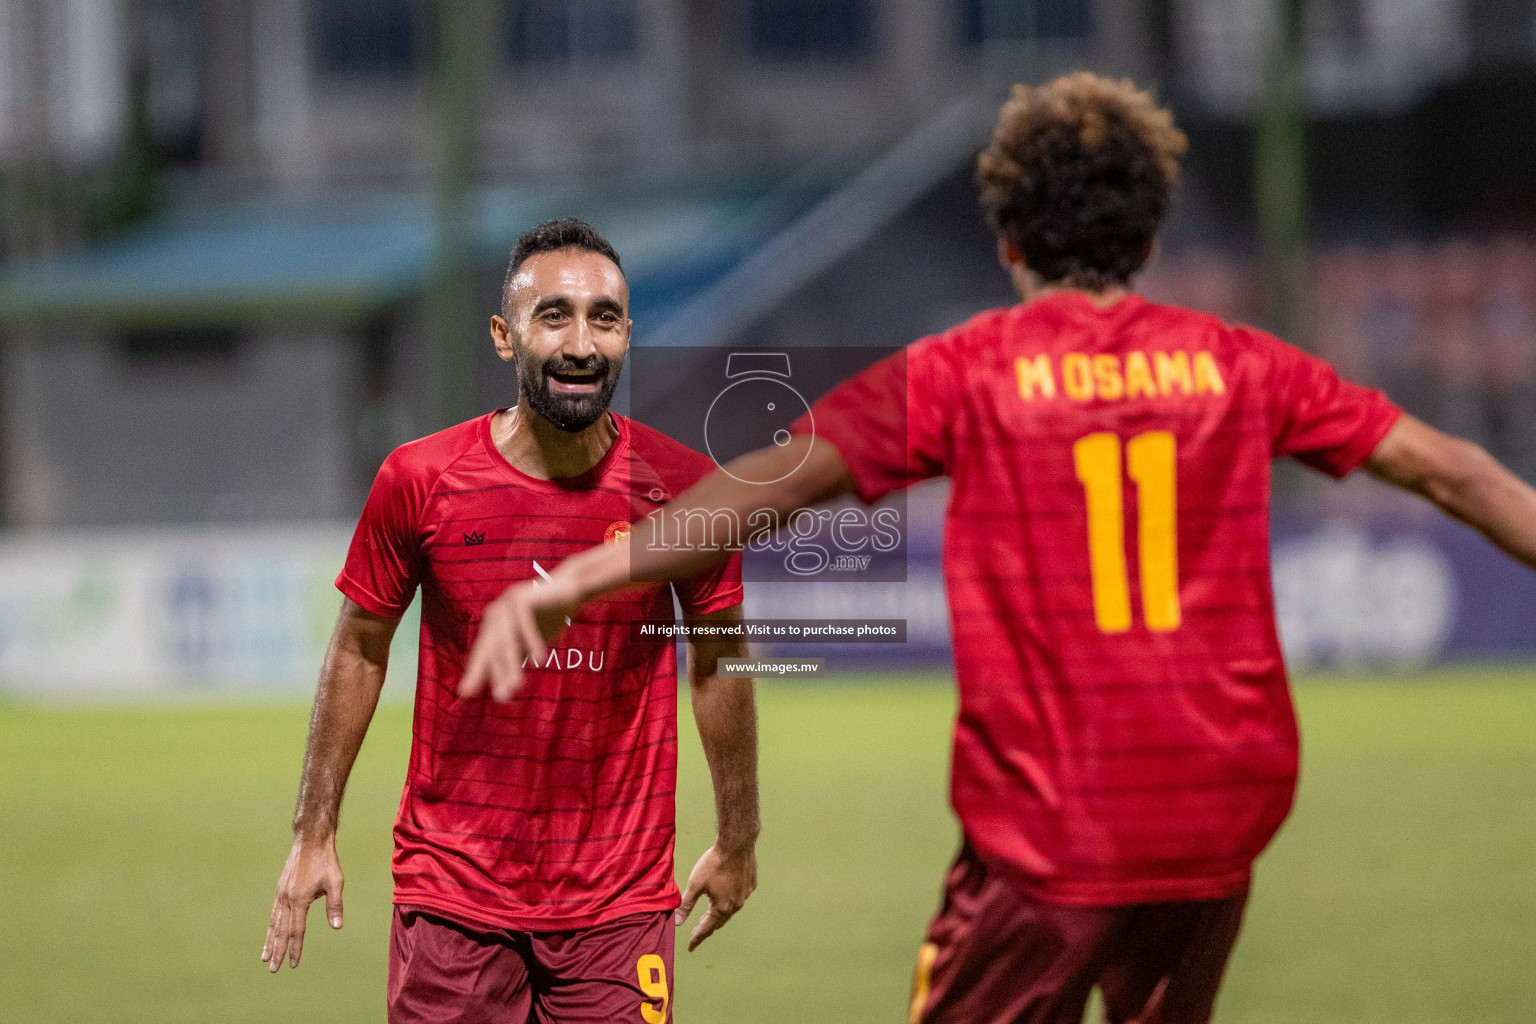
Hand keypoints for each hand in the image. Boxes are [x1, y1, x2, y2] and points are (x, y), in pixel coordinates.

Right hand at [261, 836, 343, 972]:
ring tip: (264, 957)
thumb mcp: (335, 882)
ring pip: (273, 923)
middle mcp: (287, 899)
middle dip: (277, 951)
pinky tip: (271, 933)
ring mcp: (281, 894)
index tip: (292, 964)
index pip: (296, 930)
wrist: (310, 840)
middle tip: (272, 969)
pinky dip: (271, 926)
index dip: (295, 948)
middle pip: (281, 931)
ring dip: (270, 941)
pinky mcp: (280, 889)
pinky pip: (274, 912)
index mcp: (300, 899)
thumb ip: (334, 905)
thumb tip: (337, 926)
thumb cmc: (326, 861)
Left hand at [459, 578, 576, 700]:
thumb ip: (516, 661)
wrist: (569, 589)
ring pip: (507, 639)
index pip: (482, 653)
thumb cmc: (548, 617)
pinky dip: (533, 643)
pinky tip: (540, 661)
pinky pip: (525, 624)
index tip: (465, 694)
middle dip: (496, 673)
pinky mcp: (522, 598)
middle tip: (501, 697)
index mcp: (492, 624)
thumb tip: (503, 693)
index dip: (474, 672)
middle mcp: (495, 614)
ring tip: (517, 687)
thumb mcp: (529, 644)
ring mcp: (506, 603)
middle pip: (493, 649)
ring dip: (512, 664)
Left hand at [674, 842, 756, 951]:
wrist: (737, 844)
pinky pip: (739, 897)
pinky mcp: (750, 884)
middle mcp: (736, 905)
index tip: (690, 947)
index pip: (706, 929)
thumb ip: (686, 905)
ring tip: (708, 914)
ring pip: (730, 910)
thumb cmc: (714, 863)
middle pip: (719, 921)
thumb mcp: (695, 884)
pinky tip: (725, 893)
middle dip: (707, 926)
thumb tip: (677, 922)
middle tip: (696, 929)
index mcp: (722, 907)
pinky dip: (729, 899)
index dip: (696, 938)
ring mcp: (745, 895)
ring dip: (718, 914)